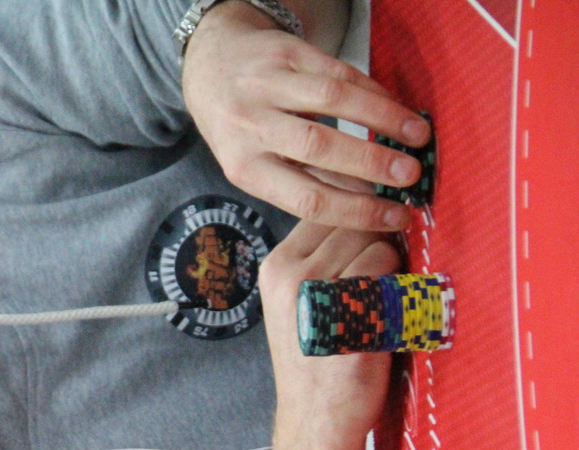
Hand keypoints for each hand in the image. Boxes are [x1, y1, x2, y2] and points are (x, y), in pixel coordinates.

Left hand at [183, 2, 430, 230]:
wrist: (211, 68)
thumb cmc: (241, 130)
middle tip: (411, 176)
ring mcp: (265, 86)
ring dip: (382, 119)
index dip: (356, 210)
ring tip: (416, 136)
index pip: (306, 198)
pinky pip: (336, 72)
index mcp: (244, 169)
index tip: (395, 217)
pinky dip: (372, 91)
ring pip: (332, 100)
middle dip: (372, 164)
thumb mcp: (255, 164)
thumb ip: (302, 181)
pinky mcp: (284, 53)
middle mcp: (250, 127)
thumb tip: (368, 208)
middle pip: (318, 148)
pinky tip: (396, 107)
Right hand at [259, 221, 398, 440]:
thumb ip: (318, 259)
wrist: (316, 417)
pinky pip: (395, 277)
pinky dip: (401, 293)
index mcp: (276, 267)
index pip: (327, 212)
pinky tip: (388, 319)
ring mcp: (323, 293)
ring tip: (379, 306)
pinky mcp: (357, 312)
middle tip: (373, 286)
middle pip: (357, 225)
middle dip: (375, 246)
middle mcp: (293, 275)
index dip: (355, 226)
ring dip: (392, 271)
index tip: (363, 250)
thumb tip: (367, 214)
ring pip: (380, 247)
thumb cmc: (314, 358)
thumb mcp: (294, 302)